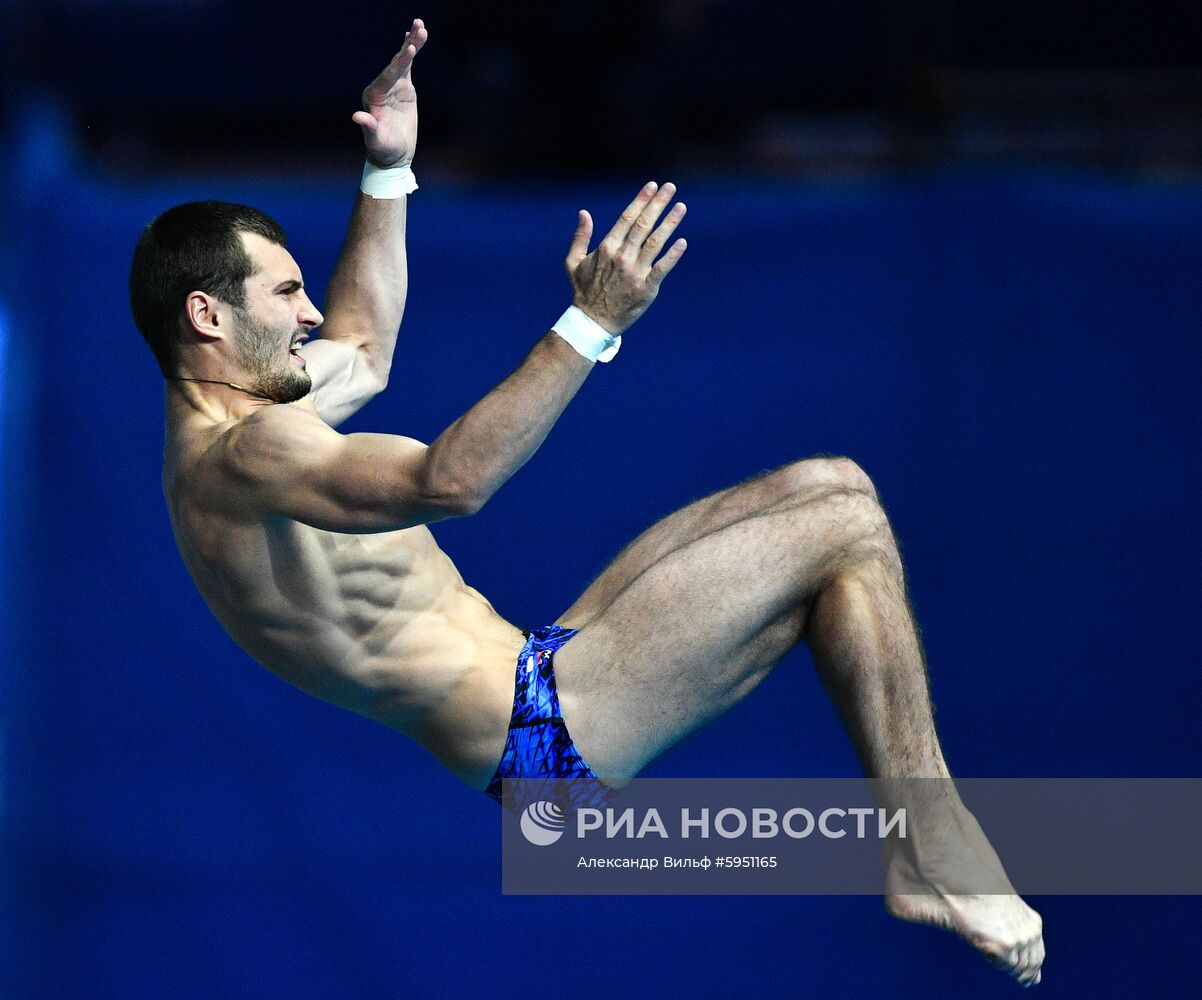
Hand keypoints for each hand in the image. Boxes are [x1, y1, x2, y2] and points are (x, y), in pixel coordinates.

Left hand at [353, 19, 428, 167]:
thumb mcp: (376, 140)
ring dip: (411, 44)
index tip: (410, 50)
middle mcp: (381, 87)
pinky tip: (415, 39)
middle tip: (418, 27)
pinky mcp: (403, 88)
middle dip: (407, 46)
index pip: (388, 76)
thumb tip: (357, 117)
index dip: (399, 63)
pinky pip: (407, 67)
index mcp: (373, 96)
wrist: (393, 156)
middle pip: (396, 63)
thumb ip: (369, 127)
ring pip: (402, 61)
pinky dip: (411, 53)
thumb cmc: (383, 150)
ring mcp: (392, 86)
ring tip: (420, 26)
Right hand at [565, 182, 687, 334]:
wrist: (592, 322)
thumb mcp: (573, 262)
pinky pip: (662, 268)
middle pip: (643, 225)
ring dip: (669, 223)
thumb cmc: (583, 291)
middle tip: (670, 188)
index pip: (627, 218)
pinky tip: (682, 241)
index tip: (652, 186)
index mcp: (606, 248)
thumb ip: (580, 237)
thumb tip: (583, 212)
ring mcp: (635, 272)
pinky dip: (673, 255)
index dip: (641, 200)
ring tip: (681, 207)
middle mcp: (622, 257)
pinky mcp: (646, 288)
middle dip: (658, 204)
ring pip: (655, 242)